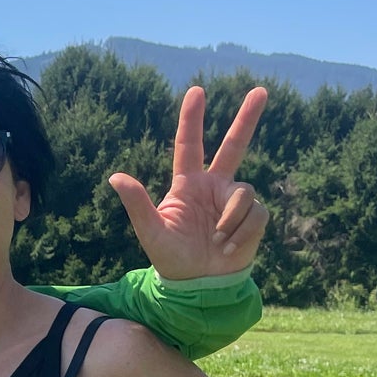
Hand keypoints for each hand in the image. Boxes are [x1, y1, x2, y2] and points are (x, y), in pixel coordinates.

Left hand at [109, 85, 269, 280]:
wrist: (197, 285)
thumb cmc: (170, 258)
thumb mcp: (151, 231)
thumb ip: (137, 203)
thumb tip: (115, 176)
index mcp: (187, 185)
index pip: (189, 145)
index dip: (192, 119)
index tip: (196, 91)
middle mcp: (213, 186)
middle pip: (234, 145)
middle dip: (247, 118)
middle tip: (261, 90)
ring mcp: (234, 201)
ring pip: (244, 192)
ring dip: (230, 220)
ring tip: (216, 241)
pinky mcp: (253, 218)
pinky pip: (256, 214)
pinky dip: (242, 232)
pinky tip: (228, 248)